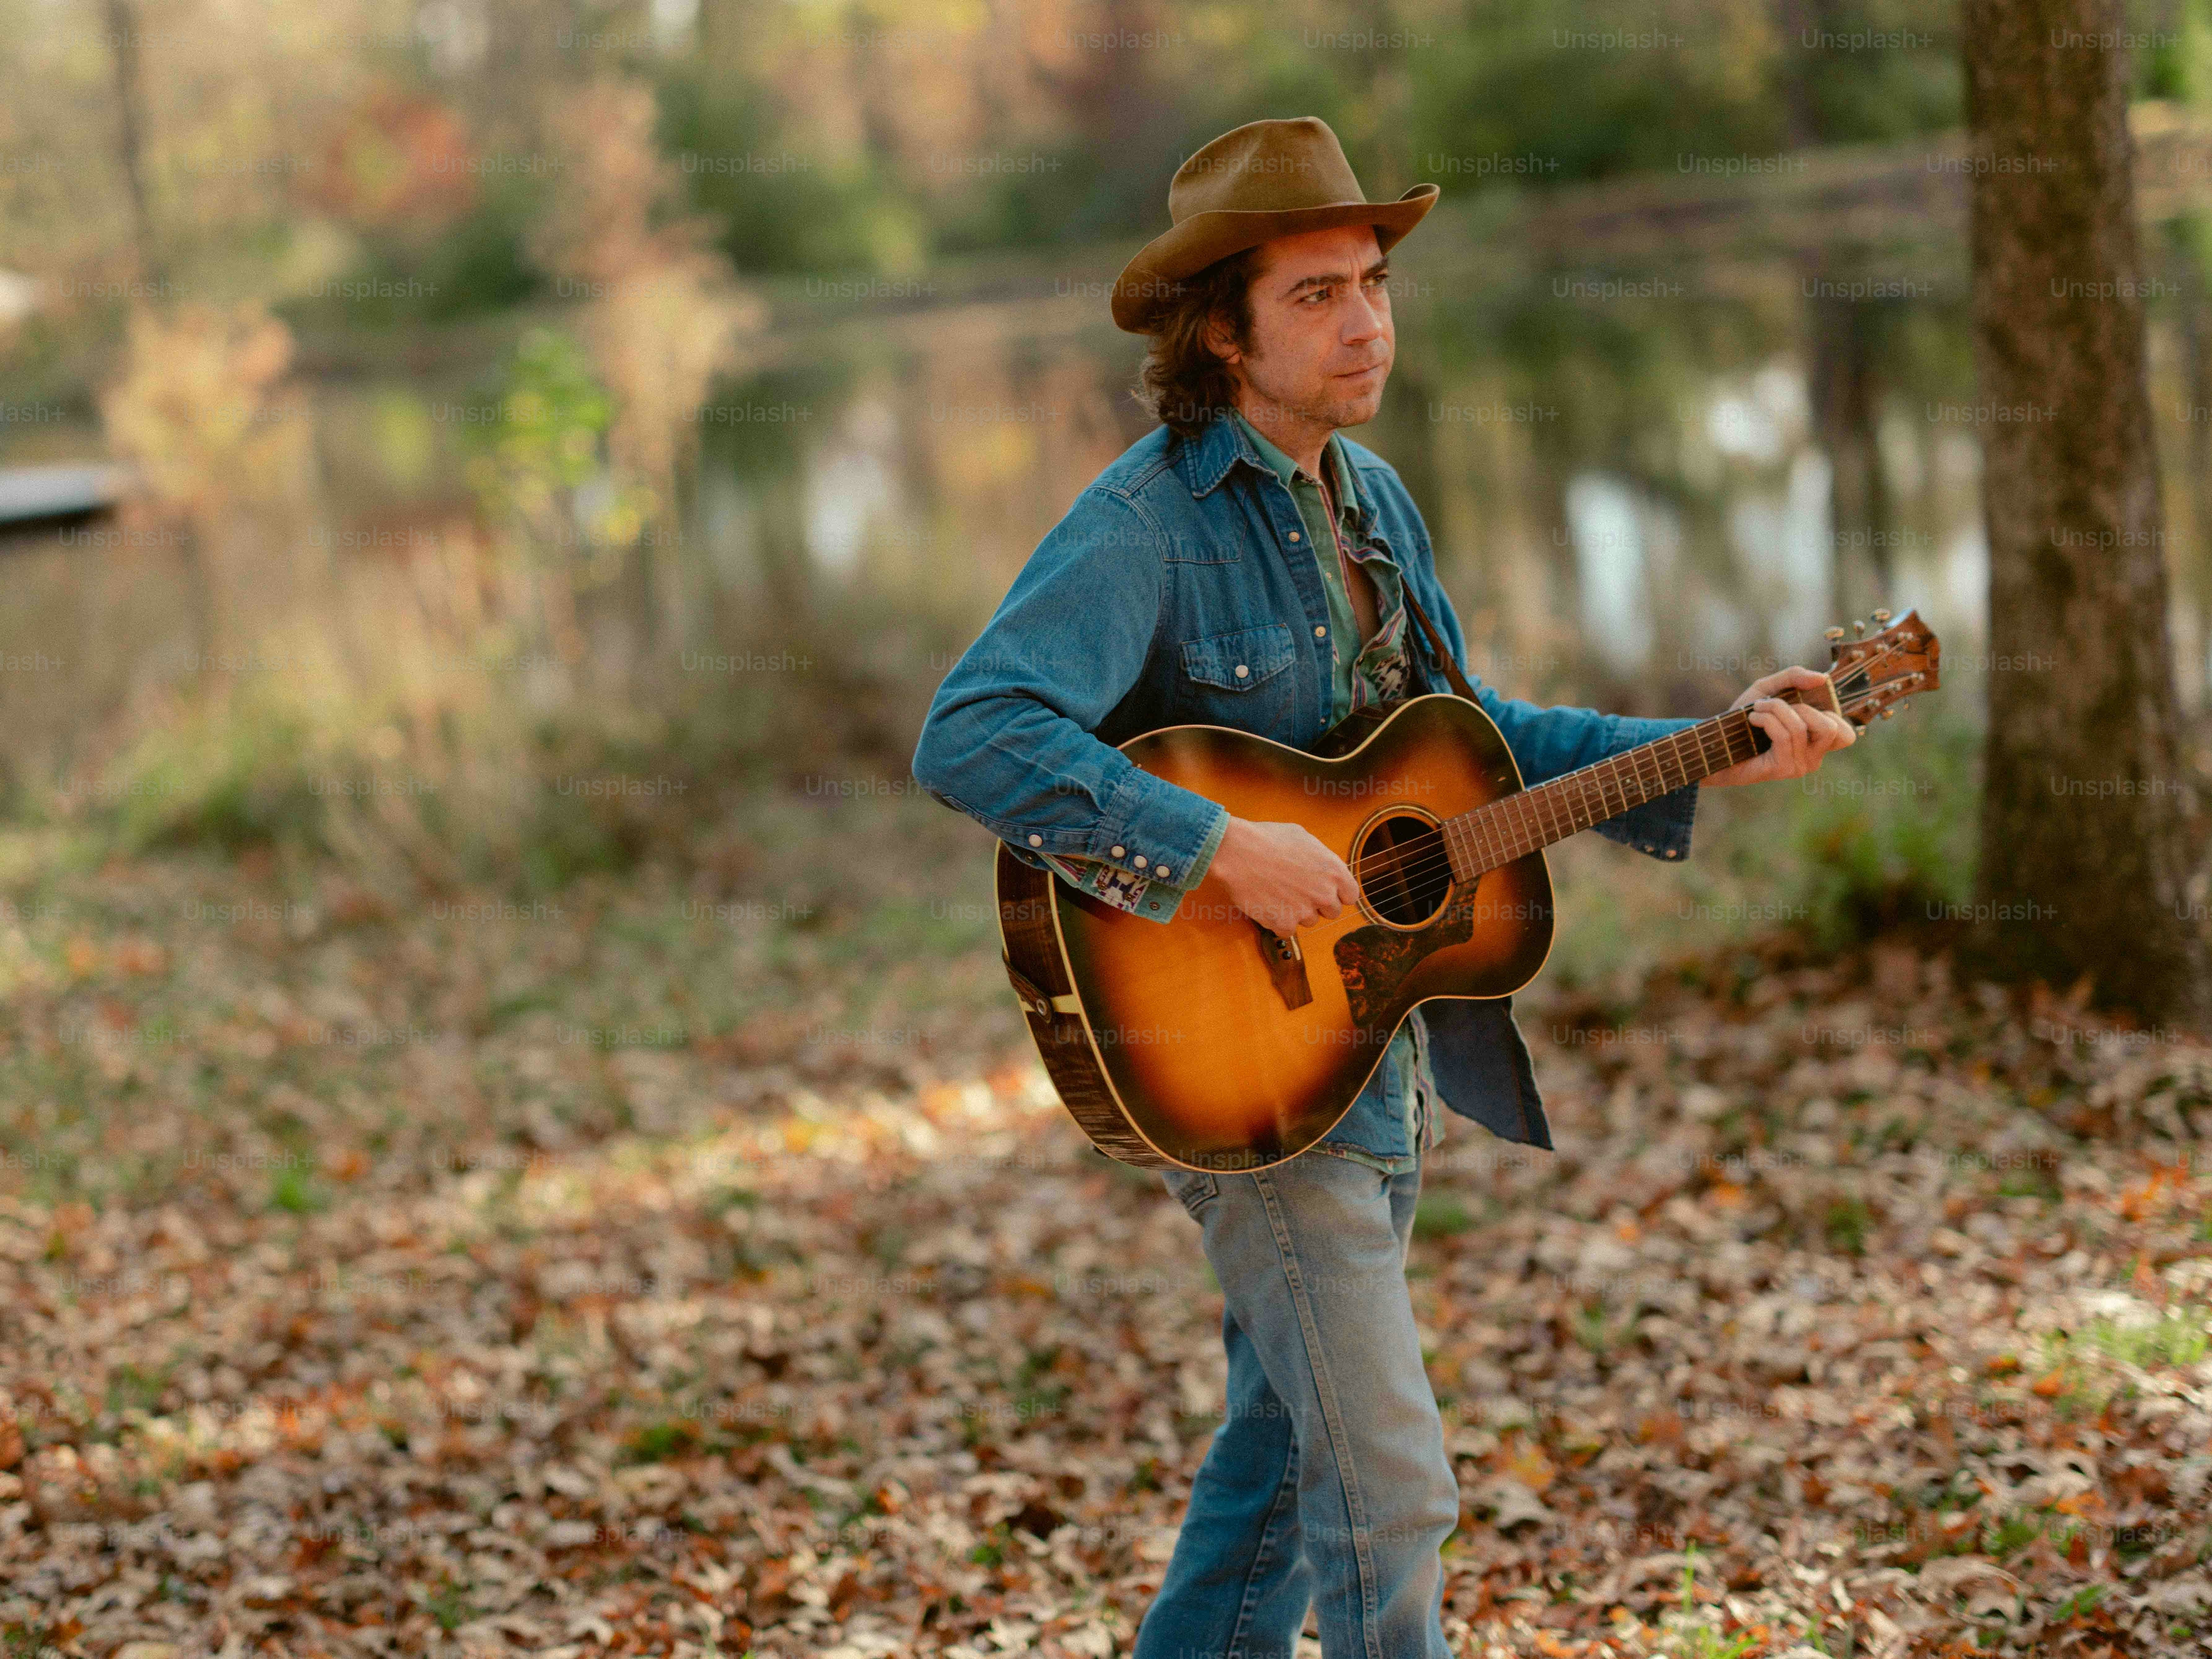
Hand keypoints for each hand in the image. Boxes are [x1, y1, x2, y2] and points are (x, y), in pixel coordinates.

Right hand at [1202, 816, 1360, 935]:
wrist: (1237, 852)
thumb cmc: (1267, 839)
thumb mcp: (1303, 838)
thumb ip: (1321, 858)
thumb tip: (1323, 868)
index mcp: (1334, 871)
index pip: (1351, 896)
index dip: (1337, 893)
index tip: (1325, 891)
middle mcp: (1324, 894)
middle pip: (1332, 912)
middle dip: (1318, 904)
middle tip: (1298, 892)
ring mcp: (1304, 911)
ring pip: (1308, 921)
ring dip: (1296, 911)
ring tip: (1277, 892)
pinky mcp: (1284, 924)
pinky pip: (1287, 930)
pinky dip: (1278, 921)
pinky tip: (1267, 903)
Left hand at [1702, 665, 1856, 786]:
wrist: (1716, 743)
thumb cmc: (1744, 718)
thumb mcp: (1769, 689)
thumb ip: (1795, 678)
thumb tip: (1823, 678)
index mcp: (1817, 741)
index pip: (1846, 735)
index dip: (1832, 713)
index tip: (1802, 703)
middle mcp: (1814, 757)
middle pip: (1832, 729)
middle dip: (1802, 708)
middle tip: (1775, 704)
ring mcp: (1800, 765)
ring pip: (1801, 728)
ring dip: (1775, 709)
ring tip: (1757, 709)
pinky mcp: (1783, 769)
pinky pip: (1784, 736)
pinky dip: (1766, 720)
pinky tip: (1753, 719)